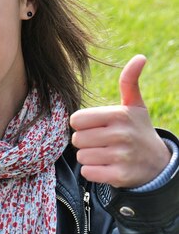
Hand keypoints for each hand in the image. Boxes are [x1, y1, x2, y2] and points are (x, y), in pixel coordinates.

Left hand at [70, 55, 171, 187]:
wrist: (157, 163)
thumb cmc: (138, 130)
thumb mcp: (135, 106)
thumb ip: (129, 82)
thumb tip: (140, 57)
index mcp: (119, 115)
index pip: (76, 119)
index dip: (82, 124)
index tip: (95, 126)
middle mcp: (120, 134)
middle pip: (77, 139)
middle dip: (85, 141)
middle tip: (102, 141)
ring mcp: (120, 156)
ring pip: (81, 156)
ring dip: (89, 157)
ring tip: (105, 154)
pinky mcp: (119, 175)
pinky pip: (88, 172)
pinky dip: (93, 171)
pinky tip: (106, 166)